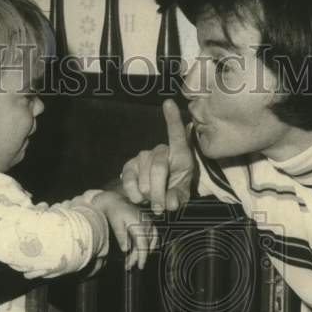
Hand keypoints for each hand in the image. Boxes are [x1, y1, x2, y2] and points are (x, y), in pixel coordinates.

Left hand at [90, 190, 158, 269]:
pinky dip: (150, 245)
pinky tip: (144, 251)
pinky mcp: (149, 223)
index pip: (143, 245)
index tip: (139, 266)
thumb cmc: (114, 212)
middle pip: (146, 245)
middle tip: (128, 266)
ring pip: (150, 242)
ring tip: (134, 260)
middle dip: (138, 257)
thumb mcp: (116, 224)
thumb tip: (126, 250)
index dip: (142, 257)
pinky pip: (153, 236)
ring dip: (143, 252)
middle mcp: (147, 224)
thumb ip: (121, 236)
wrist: (116, 201)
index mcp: (139, 225)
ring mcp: (149, 223)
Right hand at [120, 99, 194, 213]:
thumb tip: (170, 203)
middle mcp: (160, 150)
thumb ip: (179, 198)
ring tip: (153, 201)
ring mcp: (143, 157)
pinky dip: (134, 193)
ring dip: (149, 195)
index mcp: (179, 154)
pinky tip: (139, 198)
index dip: (172, 119)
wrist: (155, 197)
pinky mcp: (129, 166)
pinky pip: (129, 180)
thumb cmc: (173, 190)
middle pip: (159, 167)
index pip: (176, 134)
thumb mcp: (182, 194)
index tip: (169, 103)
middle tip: (161, 208)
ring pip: (144, 178)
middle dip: (159, 192)